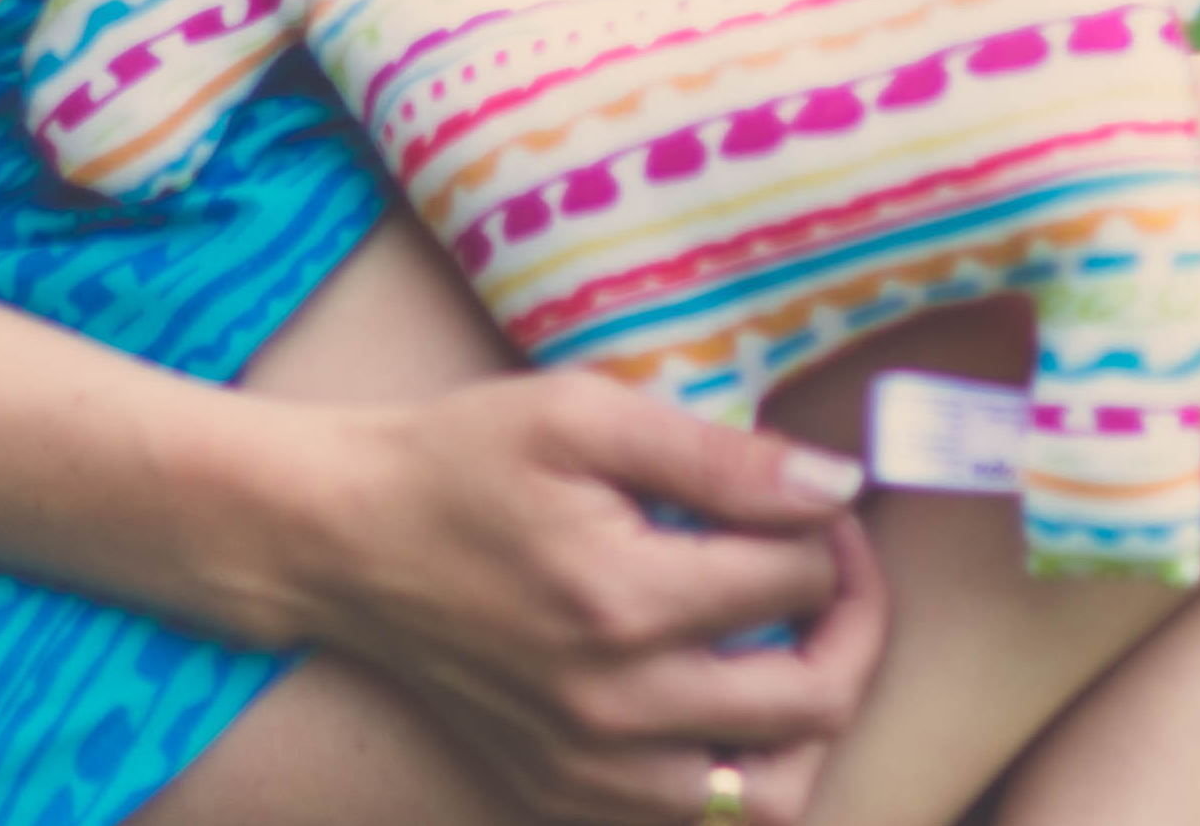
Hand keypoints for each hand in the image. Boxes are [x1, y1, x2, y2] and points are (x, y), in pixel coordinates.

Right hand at [290, 376, 884, 824]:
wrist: (346, 537)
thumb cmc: (462, 458)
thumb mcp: (583, 415)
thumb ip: (718, 456)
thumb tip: (836, 484)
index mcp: (625, 602)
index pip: (795, 580)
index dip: (827, 526)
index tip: (815, 494)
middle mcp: (617, 708)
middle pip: (811, 701)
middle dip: (853, 624)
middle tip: (836, 567)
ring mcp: (589, 769)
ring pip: (769, 796)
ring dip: (810, 720)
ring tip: (801, 647)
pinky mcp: (562, 795)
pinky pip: (693, 819)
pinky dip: (739, 770)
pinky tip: (729, 698)